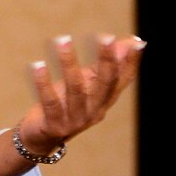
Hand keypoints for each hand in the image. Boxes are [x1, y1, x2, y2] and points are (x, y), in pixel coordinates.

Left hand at [16, 33, 144, 152]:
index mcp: (105, 100)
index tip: (137, 43)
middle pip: (104, 84)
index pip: (123, 80)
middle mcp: (95, 110)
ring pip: (76, 89)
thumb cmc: (66, 103)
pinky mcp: (54, 125)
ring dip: (69, 63)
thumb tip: (132, 41)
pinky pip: (50, 102)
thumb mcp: (87, 83)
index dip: (131, 62)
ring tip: (63, 40)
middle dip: (107, 60)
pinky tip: (38, 65)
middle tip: (107, 37)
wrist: (42, 138)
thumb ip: (105, 64)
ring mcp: (75, 120)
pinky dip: (44, 83)